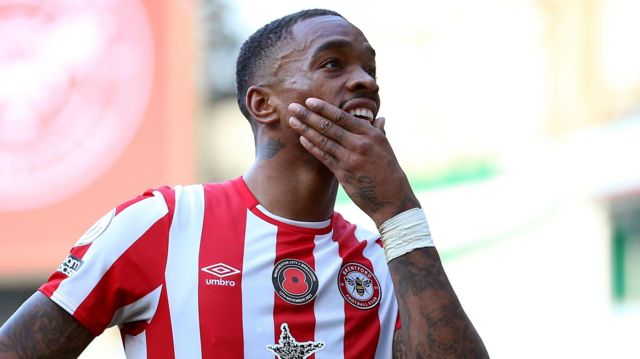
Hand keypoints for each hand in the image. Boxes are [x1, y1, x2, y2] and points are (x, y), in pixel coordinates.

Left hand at [288, 97, 419, 226]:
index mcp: (371, 134)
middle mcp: (360, 144)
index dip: (323, 108)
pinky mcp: (343, 173)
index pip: (342, 116)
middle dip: (308, 115)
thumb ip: (379, 131)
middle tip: (293, 107)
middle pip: (329, 126)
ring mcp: (350, 159)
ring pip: (323, 140)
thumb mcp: (386, 148)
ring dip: (305, 129)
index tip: (310, 101)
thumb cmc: (389, 172)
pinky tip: (302, 139)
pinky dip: (312, 147)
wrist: (392, 198)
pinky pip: (324, 157)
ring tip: (293, 120)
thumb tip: (380, 118)